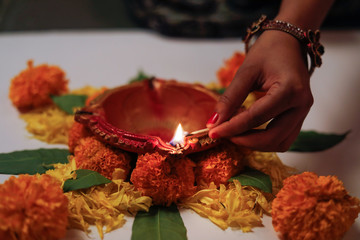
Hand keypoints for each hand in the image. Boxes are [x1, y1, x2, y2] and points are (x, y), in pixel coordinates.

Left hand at [207, 30, 313, 151]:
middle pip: (272, 137)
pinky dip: (264, 139)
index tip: (212, 132)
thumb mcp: (246, 71)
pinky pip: (283, 137)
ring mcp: (303, 112)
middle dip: (244, 140)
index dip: (231, 128)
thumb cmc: (269, 51)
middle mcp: (301, 104)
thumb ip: (230, 98)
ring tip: (234, 131)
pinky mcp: (300, 116)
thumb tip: (214, 122)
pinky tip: (248, 129)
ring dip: (255, 143)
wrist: (290, 41)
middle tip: (223, 134)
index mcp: (290, 90)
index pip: (256, 118)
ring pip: (280, 143)